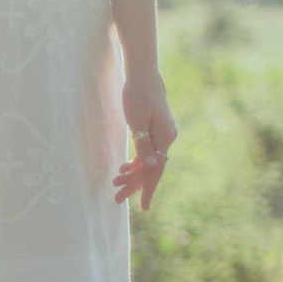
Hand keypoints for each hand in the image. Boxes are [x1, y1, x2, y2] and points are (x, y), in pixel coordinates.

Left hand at [112, 67, 175, 210]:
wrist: (143, 74)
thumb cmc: (137, 95)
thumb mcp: (137, 121)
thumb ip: (144, 144)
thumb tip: (152, 166)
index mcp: (165, 138)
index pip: (156, 170)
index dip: (147, 189)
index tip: (142, 207)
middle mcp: (167, 138)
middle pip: (151, 168)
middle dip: (134, 185)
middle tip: (115, 199)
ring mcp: (163, 134)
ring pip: (147, 160)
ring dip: (132, 173)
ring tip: (115, 184)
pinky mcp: (156, 129)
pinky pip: (147, 151)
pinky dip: (136, 161)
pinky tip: (125, 168)